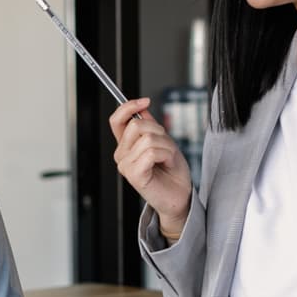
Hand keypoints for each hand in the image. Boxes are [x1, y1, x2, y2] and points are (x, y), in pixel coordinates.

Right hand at [109, 98, 192, 233]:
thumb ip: (150, 125)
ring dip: (166, 146)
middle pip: (136, 125)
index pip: (117, 120)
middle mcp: (122, 155)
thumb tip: (142, 106)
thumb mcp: (163, 141)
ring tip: (167, 159)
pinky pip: (151, 152)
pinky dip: (165, 155)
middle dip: (159, 132)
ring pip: (148, 139)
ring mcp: (125, 166)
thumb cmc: (172, 172)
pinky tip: (166, 165)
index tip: (144, 101)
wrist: (180, 196)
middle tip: (166, 148)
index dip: (128, 107)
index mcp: (126, 146)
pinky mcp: (134, 175)